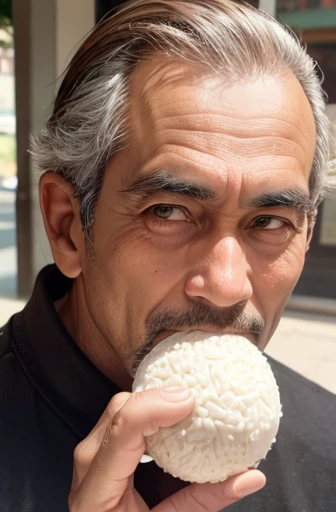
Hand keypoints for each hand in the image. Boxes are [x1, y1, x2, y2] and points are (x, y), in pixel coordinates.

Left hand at [69, 387, 265, 510]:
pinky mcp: (99, 452)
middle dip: (158, 399)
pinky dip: (148, 413)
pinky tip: (171, 419)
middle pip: (119, 410)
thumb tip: (250, 477)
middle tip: (196, 402)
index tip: (190, 401)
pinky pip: (120, 418)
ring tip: (187, 409)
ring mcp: (90, 456)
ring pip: (118, 408)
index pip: (121, 431)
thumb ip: (205, 502)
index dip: (155, 407)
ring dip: (154, 404)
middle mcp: (87, 467)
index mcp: (96, 492)